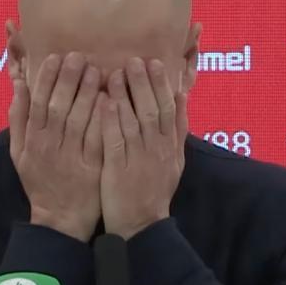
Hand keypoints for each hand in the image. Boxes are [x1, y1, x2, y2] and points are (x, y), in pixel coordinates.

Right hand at [9, 51, 105, 241]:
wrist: (59, 219)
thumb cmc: (40, 181)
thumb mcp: (19, 152)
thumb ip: (18, 118)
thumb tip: (19, 84)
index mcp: (33, 139)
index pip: (38, 102)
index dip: (46, 78)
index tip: (55, 56)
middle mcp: (50, 146)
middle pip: (58, 106)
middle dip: (68, 79)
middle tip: (80, 56)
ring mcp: (71, 157)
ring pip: (77, 120)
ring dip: (87, 94)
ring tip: (98, 70)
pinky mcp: (91, 168)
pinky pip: (96, 140)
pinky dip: (102, 119)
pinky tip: (111, 100)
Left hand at [100, 57, 187, 239]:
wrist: (141, 225)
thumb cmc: (154, 190)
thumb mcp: (175, 161)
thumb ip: (178, 130)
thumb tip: (181, 96)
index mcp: (170, 146)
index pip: (170, 109)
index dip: (163, 84)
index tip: (155, 61)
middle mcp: (158, 149)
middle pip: (154, 110)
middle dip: (145, 83)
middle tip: (135, 59)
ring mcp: (139, 159)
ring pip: (135, 122)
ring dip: (126, 96)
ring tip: (116, 72)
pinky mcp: (119, 169)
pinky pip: (116, 140)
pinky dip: (111, 119)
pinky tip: (103, 102)